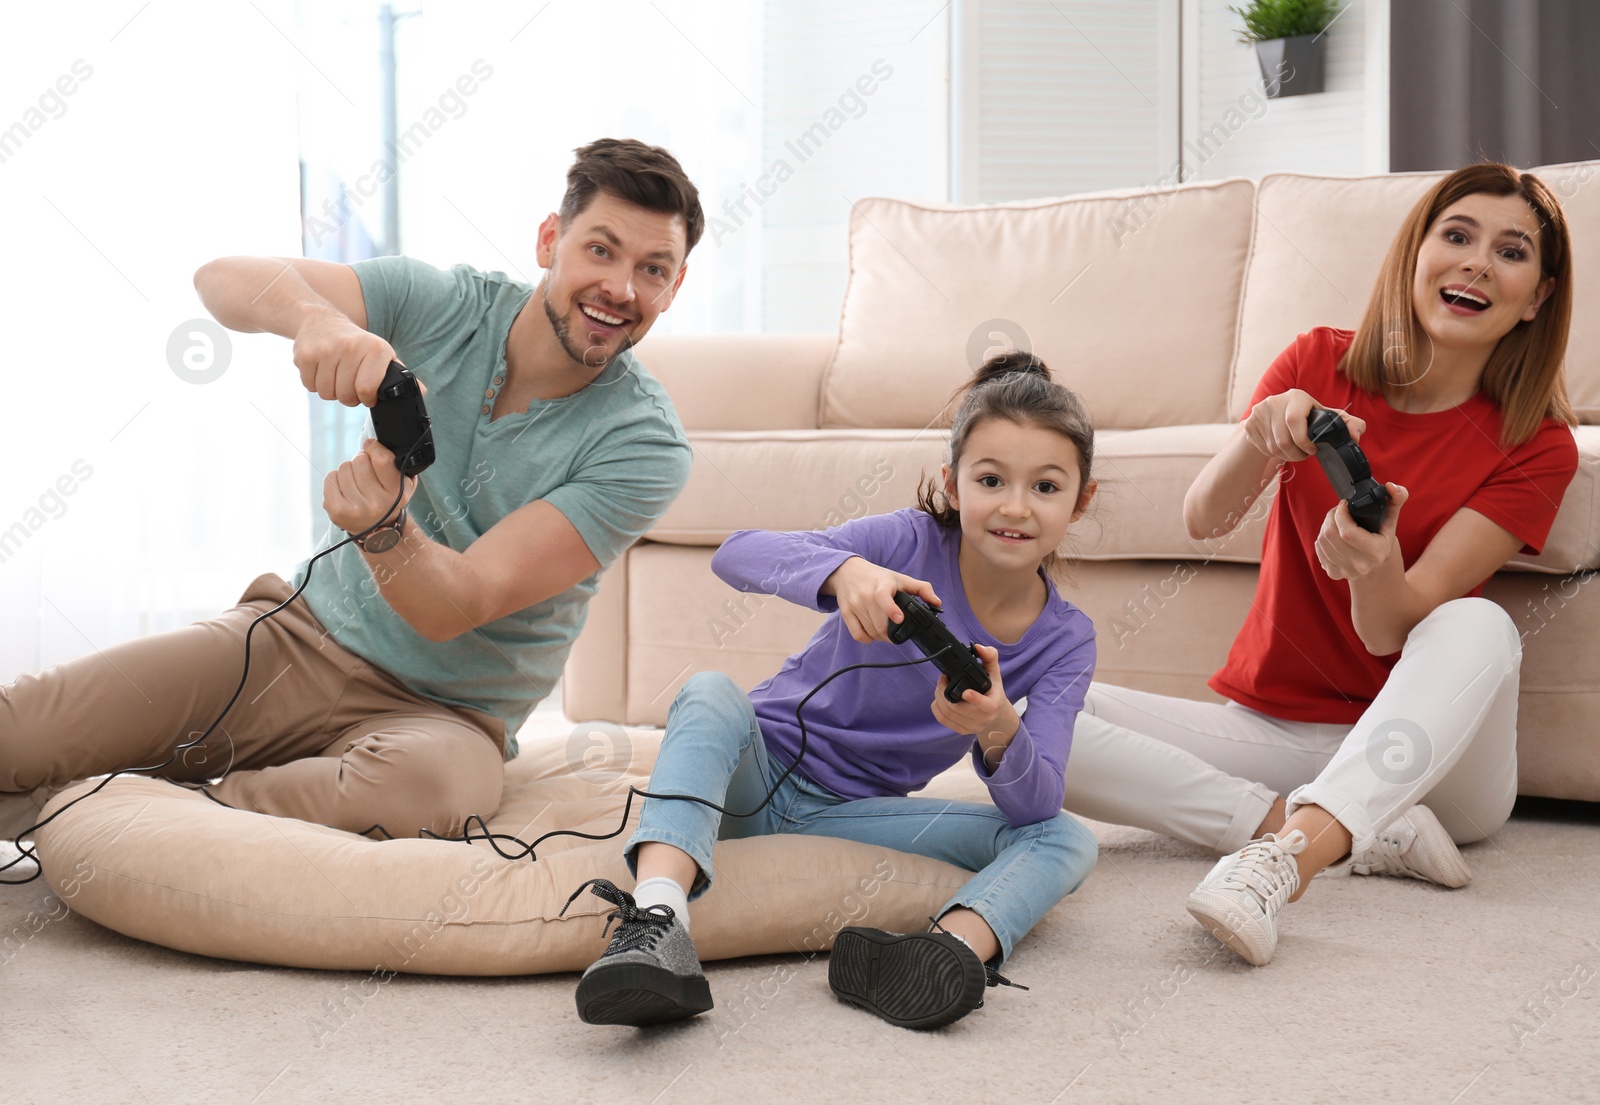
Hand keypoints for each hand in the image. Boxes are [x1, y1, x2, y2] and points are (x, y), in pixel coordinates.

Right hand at [294, 309, 399, 407]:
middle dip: (348, 396)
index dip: (367, 398)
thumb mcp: (381, 354)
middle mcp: (350, 347)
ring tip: (335, 374)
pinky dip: (314, 383)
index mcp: (375, 348)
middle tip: (349, 381)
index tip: (366, 393)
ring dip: (331, 390)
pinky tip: (321, 368)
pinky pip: (310, 386)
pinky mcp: (304, 355)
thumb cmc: (356, 343)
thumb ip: (400, 375)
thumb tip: (423, 391)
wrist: (321, 319)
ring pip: (326, 393)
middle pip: (346, 395)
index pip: (367, 389)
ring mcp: (325, 350)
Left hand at [325, 439, 416, 536]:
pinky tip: (345, 489)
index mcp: (396, 494)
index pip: (381, 460)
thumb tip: (371, 443)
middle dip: (361, 460)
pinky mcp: (337, 511)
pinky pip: (330, 478)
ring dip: (349, 470)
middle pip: (360, 461)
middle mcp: (377, 504)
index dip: (374, 447)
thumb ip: (395, 462)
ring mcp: (355, 509)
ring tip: (356, 483)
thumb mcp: (404, 483)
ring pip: (344, 468)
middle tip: (366, 471)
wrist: (377, 530)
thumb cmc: (389, 499)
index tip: (371, 447)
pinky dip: (336, 479)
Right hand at [822, 557, 941, 643]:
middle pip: (878, 622)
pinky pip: (857, 634)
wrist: (848, 572)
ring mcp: (854, 605)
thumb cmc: (877, 577)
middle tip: (897, 634)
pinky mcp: (846, 612)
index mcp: (880, 585)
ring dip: (881, 637)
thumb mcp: (899, 578)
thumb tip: (937, 602)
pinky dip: (867, 639)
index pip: (882, 597)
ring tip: (886, 633)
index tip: (900, 618)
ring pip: (870, 631)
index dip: (891, 610)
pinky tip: (873, 635)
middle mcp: (865, 595)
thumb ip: (921, 589)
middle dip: (890, 634)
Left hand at [930, 644, 1018, 757]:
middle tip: (943, 677)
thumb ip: (989, 657)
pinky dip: (936, 708)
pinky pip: (943, 720)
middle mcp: (983, 719)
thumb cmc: (993, 691)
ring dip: (939, 697)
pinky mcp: (962, 731)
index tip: (965, 692)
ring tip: (941, 685)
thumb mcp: (995, 673)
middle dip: (945, 690)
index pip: (985, 705)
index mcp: (993, 705)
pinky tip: (938, 698)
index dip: (975, 699)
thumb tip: (978, 647)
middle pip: (957, 708)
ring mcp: (971, 727)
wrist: (995, 715)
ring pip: (947, 713)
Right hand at [1243, 388, 1365, 462]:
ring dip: (1286, 455)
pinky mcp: (1249, 424)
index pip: (1295, 420)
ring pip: (1273, 446)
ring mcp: (1259, 412)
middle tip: (1303, 454)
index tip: (1312, 449)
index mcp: (1296, 396)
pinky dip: (1273, 453)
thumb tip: (1356, 436)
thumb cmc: (1307, 419)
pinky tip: (1279, 447)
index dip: (1303, 440)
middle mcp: (1275, 401)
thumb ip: (1349, 424)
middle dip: (1296, 453)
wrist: (1275, 419)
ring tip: (1293, 451)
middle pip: (1283, 439)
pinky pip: (1262, 447)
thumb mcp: (1327, 418)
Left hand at [1315, 482, 1407, 580]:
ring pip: (1322, 540)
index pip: (1347, 532)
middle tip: (1339, 510)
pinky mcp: (1333, 573)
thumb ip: (1396, 499)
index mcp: (1377, 552)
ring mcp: (1346, 571)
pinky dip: (1322, 537)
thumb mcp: (1391, 518)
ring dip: (1326, 525)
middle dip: (1332, 517)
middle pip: (1331, 535)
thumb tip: (1390, 486)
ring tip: (1336, 520)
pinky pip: (1318, 549)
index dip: (1340, 514)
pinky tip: (1333, 535)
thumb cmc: (1382, 537)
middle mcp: (1361, 565)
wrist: (1376, 565)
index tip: (1344, 504)